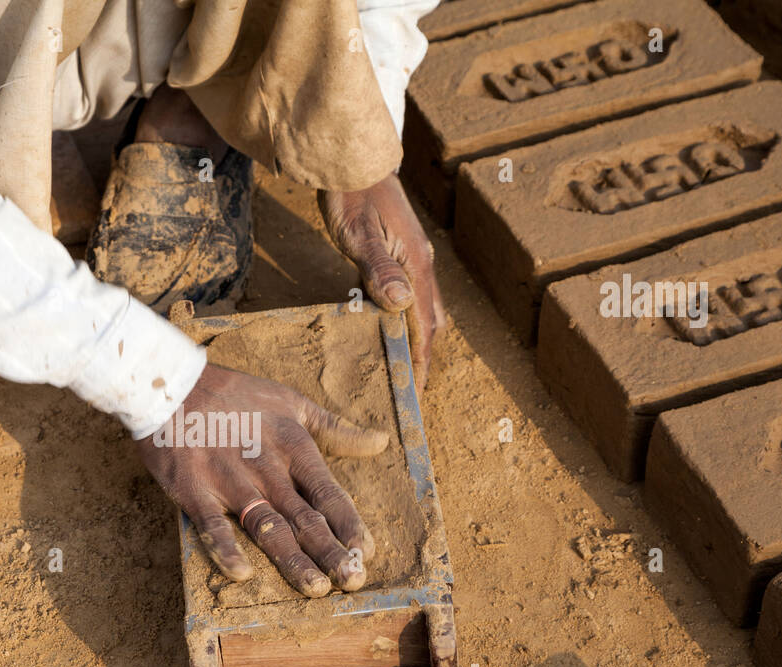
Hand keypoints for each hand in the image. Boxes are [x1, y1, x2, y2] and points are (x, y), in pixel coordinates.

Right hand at [137, 364, 387, 596]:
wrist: (172, 385)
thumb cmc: (236, 394)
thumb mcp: (292, 403)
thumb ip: (335, 429)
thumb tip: (381, 442)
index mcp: (292, 446)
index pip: (328, 493)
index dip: (349, 524)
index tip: (367, 552)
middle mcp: (266, 468)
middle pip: (305, 517)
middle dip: (331, 552)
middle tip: (353, 581)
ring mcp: (230, 481)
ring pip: (267, 527)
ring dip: (292, 560)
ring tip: (315, 588)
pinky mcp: (194, 489)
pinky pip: (212, 524)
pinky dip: (225, 548)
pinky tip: (241, 574)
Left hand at [319, 173, 447, 388]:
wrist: (350, 159)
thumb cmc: (350, 195)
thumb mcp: (359, 234)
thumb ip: (380, 269)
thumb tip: (401, 305)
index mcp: (416, 264)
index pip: (425, 325)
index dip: (421, 361)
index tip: (415, 392)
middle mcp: (421, 264)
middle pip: (431, 321)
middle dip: (422, 354)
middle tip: (405, 385)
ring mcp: (413, 257)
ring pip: (422, 308)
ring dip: (414, 336)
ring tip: (397, 364)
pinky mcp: (400, 252)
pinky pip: (409, 294)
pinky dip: (403, 317)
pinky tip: (384, 324)